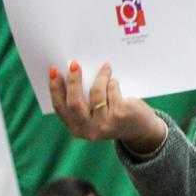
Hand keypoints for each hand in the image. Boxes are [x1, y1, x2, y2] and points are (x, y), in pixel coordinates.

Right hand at [49, 61, 166, 153]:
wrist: (142, 130)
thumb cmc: (114, 116)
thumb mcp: (95, 115)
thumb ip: (83, 102)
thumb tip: (72, 73)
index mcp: (77, 129)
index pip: (60, 108)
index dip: (55, 89)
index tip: (54, 71)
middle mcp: (89, 130)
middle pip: (74, 102)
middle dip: (72, 81)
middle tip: (74, 64)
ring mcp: (106, 124)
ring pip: (96, 94)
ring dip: (100, 77)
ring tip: (105, 68)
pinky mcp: (121, 115)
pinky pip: (112, 91)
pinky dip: (112, 82)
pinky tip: (115, 81)